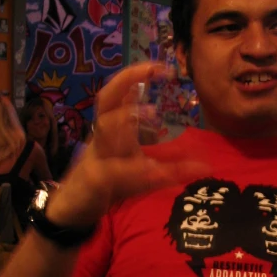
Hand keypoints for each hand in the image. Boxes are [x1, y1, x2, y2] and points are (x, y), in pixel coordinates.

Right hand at [47, 62, 206, 226]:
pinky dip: (133, 169)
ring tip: (151, 112)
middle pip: (105, 101)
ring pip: (106, 130)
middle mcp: (102, 138)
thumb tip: (205, 166)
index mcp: (111, 131)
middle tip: (152, 70)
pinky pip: (112, 171)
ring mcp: (96, 157)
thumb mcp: (139, 171)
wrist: (72, 209)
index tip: (160, 67)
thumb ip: (169, 166)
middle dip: (125, 81)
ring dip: (125, 118)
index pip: (118, 95)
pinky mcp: (94, 180)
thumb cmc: (107, 183)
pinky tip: (153, 169)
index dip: (134, 77)